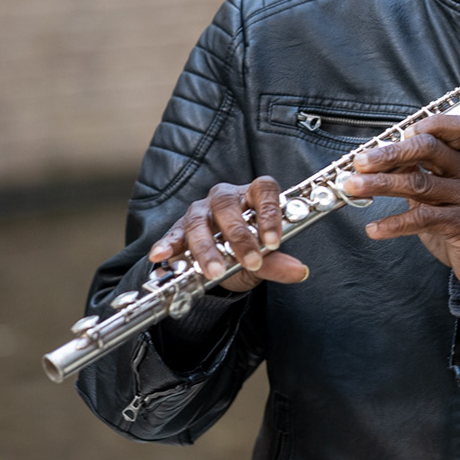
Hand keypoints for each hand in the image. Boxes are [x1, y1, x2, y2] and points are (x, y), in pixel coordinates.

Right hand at [150, 178, 309, 292]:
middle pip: (228, 205)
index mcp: (252, 196)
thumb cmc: (246, 252)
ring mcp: (200, 211)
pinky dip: (167, 245)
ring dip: (207, 248)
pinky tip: (160, 256)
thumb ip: (277, 263)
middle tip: (250, 261)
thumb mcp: (264, 260)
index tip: (274, 242)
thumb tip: (299, 271)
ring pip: (199, 221)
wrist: (220, 267)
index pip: (264, 189)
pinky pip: (172, 234)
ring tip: (214, 271)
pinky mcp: (179, 229)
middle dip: (239, 235)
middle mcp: (225, 198)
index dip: (270, 213)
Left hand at [343, 114, 459, 289]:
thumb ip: (414, 172)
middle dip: (389, 153)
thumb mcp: (437, 189)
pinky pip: (422, 219)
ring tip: (354, 187)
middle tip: (360, 162)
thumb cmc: (457, 217)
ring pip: (419, 184)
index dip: (426, 124)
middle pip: (428, 149)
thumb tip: (376, 160)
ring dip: (381, 184)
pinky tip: (374, 228)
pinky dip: (394, 224)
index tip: (396, 134)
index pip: (453, 127)